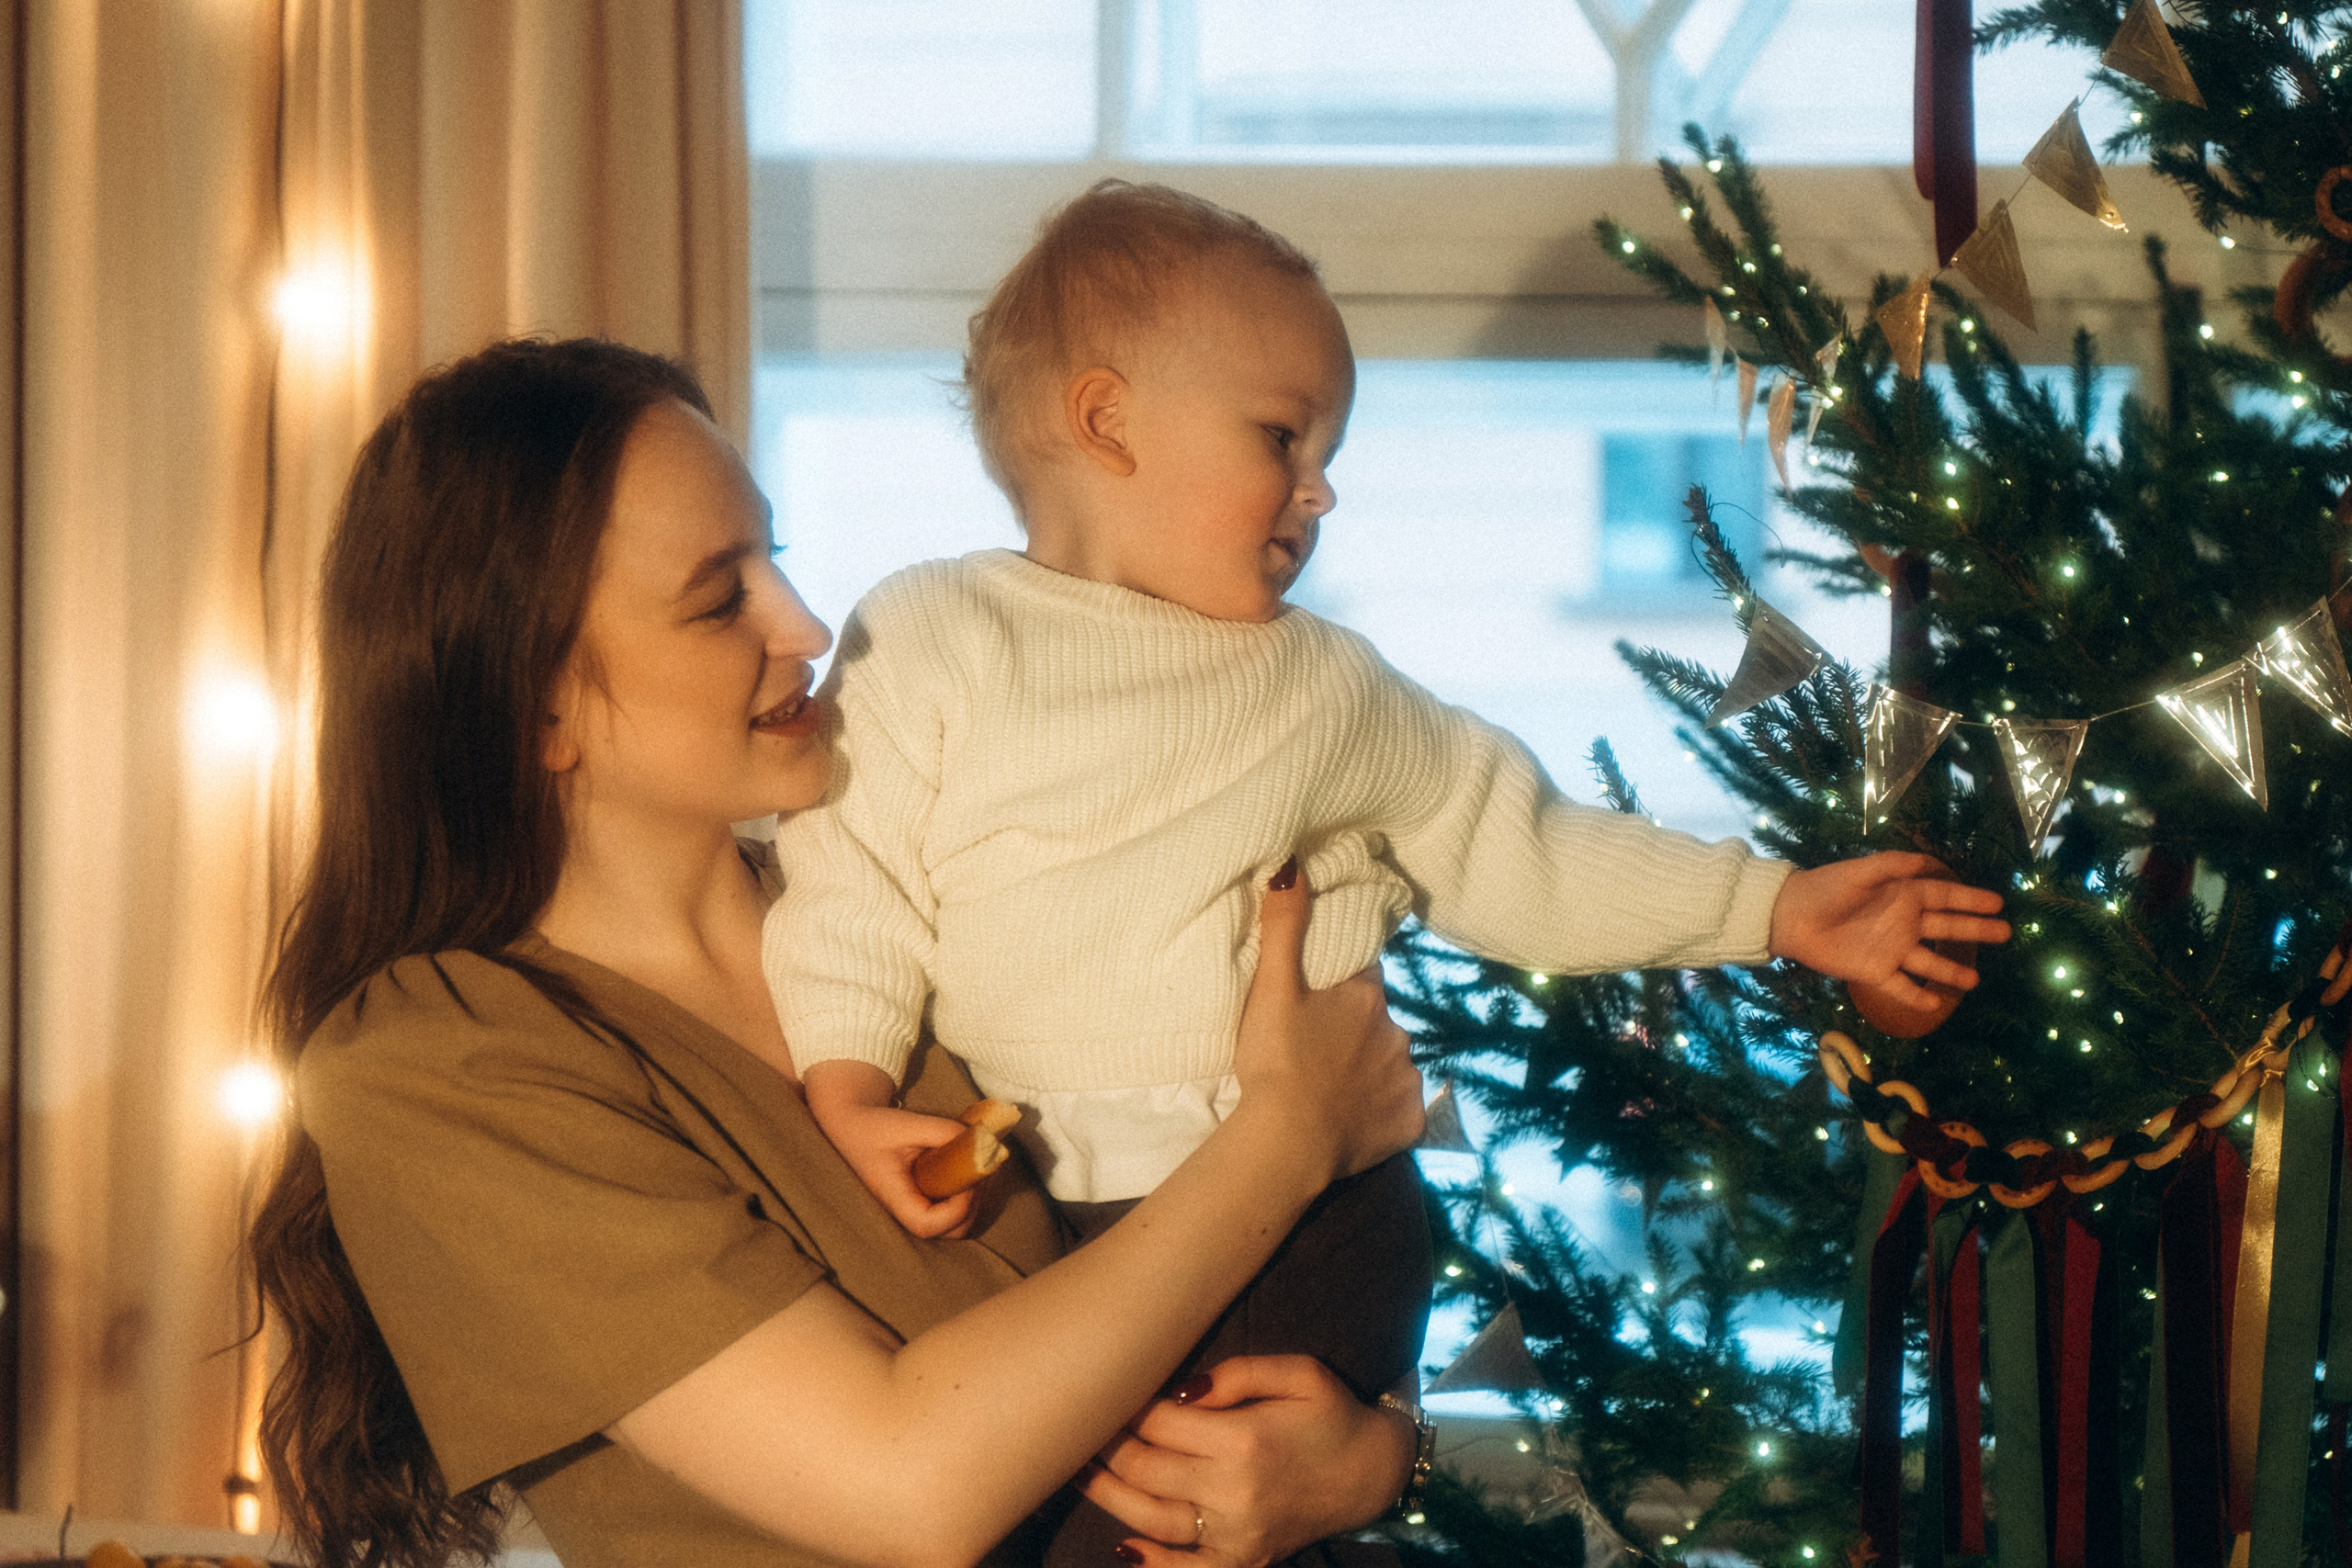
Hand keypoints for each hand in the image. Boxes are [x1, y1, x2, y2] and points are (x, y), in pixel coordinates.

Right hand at [801, 1059, 977, 1237]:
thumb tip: (982, 1142)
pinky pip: (953, 1208)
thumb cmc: (875, 1126)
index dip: (956, 1209)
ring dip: (974, 1199)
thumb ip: (944, 1132)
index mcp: (893, 1196)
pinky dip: (968, 1193)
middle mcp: (905, 1209)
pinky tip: (969, 1167)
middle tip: (979, 1172)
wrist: (854, 1126)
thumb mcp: (908, 1124)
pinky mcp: (924, 1200)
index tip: (969, 1181)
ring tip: (977, 1166)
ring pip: (956, 1223)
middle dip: (972, 1206)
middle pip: (949, 1232)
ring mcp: (916, 1207)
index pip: (927, 1224)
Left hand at [1080, 1356, 1412, 1566]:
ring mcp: (1237, 1534)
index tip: (1104, 1388)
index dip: (1126, 1405)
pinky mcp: (1244, 1560)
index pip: (1159, 1422)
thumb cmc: (1332, 1414)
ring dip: (1107, 1494)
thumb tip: (1178, 1390)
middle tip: (1077, 1423)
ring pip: (1151, 1518)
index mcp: (1244, 1440)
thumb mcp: (1299, 1372)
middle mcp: (1234, 1492)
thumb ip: (1237, 1373)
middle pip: (1146, 1468)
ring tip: (1076, 1469)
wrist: (1375, 1474)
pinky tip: (1121, 1547)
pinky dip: (1151, 1563)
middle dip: (1105, 1444)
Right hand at [1230, 857, 1423, 1187]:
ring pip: (1391, 1065)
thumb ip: (1283, 925)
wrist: (1287, 1142)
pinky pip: (1400, 1111)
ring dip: (1369, 1071)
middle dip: (1357, 1030)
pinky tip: (1352, 1120)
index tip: (1325, 996)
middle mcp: (1397, 1033)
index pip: (1364, 974)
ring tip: (1331, 1089)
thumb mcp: (1272, 987)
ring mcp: (1407, 1080)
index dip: (1345, 981)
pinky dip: (1381, 1113)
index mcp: (1366, 997)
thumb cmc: (1277, 1060)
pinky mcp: (1410, 1124)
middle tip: (1318, 1050)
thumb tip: (1293, 861)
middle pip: (1378, 1022)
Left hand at [1770, 852, 2010, 1010]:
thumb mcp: (1859, 871)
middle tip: (2005, 933)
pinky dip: (1916, 996)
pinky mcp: (1873, 971)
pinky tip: (1936, 1004)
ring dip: (1951, 971)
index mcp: (1902, 895)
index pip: (1944, 897)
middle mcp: (1903, 922)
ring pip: (1929, 962)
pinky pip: (1900, 986)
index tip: (1998, 903)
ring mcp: (1890, 949)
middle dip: (1975, 930)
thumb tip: (1928, 862)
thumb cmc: (1824, 887)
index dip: (1971, 900)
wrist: (1790, 916)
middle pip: (1946, 927)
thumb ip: (1892, 865)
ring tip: (1976, 981)